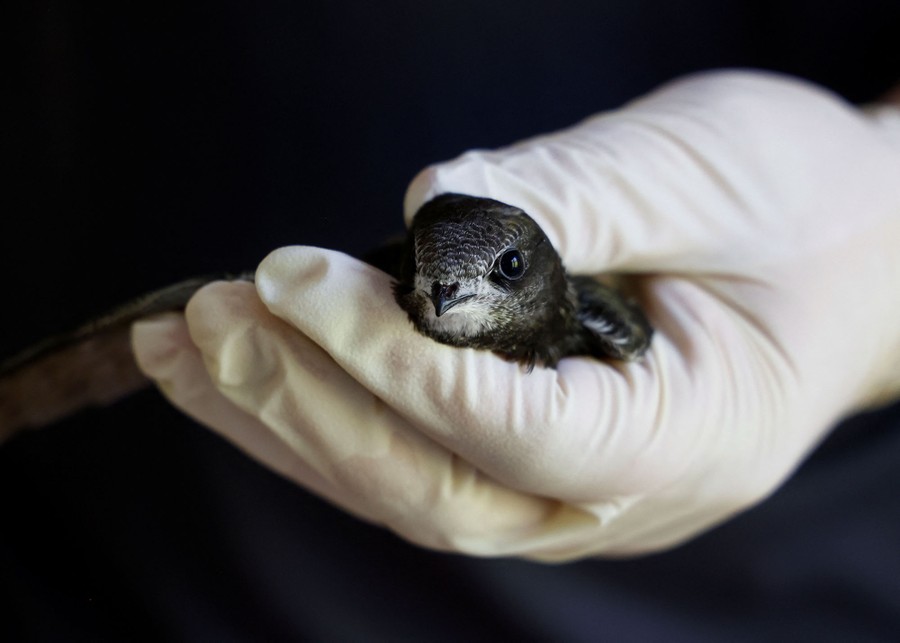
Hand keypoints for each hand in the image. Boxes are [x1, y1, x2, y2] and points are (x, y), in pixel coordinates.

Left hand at [133, 70, 899, 559]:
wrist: (852, 252)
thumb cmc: (802, 212)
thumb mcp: (705, 176)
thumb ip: (572, 197)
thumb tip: (427, 212)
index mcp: (686, 438)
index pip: (512, 428)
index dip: (396, 361)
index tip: (300, 282)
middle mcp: (613, 492)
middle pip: (434, 487)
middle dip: (309, 403)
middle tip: (217, 317)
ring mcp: (563, 488)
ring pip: (402, 487)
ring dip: (284, 418)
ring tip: (188, 347)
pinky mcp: (524, 455)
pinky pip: (408, 456)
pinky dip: (319, 414)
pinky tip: (246, 371)